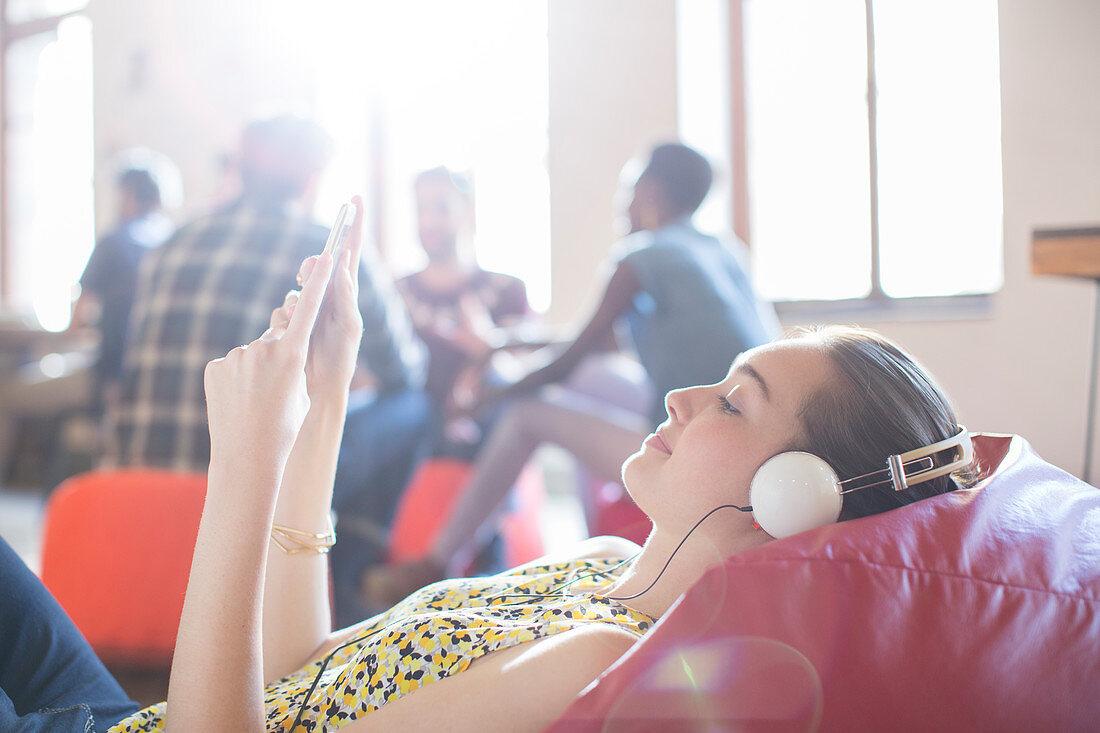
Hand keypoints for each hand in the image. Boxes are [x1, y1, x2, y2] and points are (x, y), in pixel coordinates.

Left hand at [204, 251, 333, 467]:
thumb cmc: (283, 430)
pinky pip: (232, 366)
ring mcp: (236, 357)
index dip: (317, 281)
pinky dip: (237, 380)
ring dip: (256, 372)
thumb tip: (277, 344)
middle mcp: (263, 349)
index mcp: (293, 356)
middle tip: (277, 389)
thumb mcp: (299, 392)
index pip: (307, 309)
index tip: (325, 255)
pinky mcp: (215, 366)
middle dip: (280, 354)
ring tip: (256, 403)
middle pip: (277, 338)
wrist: (246, 458)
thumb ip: (291, 360)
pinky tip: (238, 403)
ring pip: (253, 354)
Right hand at [269, 197, 365, 404]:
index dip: (354, 223)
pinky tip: (291, 328)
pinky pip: (285, 307)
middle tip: (310, 272)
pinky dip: (286, 315)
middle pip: (320, 265)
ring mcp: (310, 307)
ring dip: (299, 297)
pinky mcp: (293, 320)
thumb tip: (345, 263)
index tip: (356, 197)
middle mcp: (331, 295)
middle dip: (313, 266)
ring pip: (299, 287)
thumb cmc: (340, 360)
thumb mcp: (348, 327)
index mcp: (348, 293)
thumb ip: (346, 296)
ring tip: (302, 312)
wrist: (319, 389)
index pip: (352, 250)